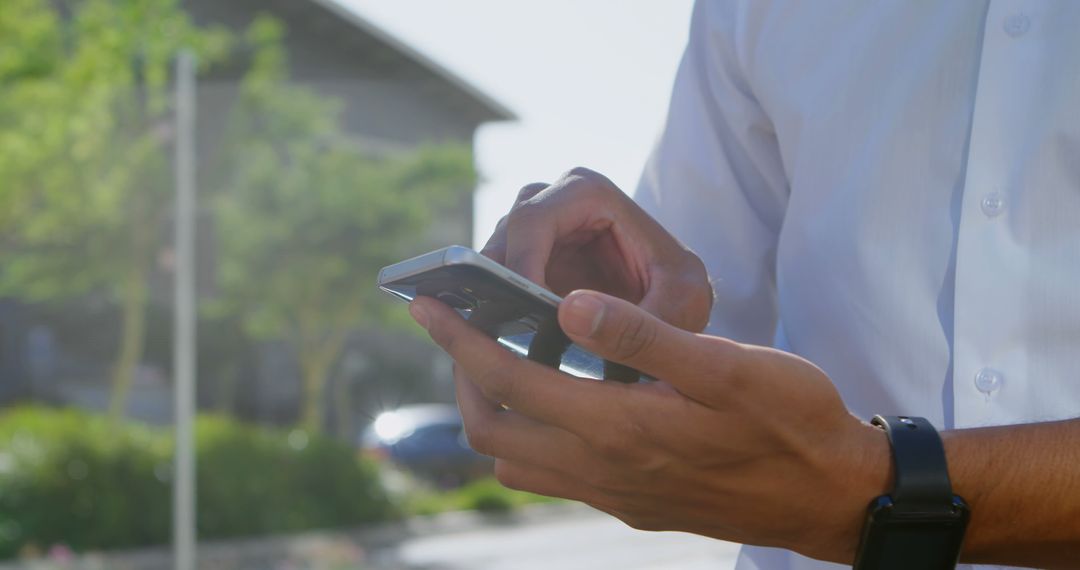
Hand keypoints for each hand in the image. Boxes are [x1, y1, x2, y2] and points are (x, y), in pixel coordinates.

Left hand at [408, 290, 892, 563]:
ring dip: (492, 409)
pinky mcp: (632, 504)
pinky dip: (530, 436)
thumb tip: (567, 305)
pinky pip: (552, 476)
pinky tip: (557, 403)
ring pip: (517, 458)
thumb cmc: (791, 421)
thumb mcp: (727, 367)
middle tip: (459, 331)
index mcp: (618, 427)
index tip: (428, 306)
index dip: (460, 341)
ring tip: (498, 360)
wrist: (832, 496)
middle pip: (493, 428)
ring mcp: (615, 494)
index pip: (507, 381)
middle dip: (461, 378)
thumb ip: (643, 336)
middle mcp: (603, 469)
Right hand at [483, 167, 711, 331]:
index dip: (519, 264)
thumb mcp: (682, 303)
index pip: (533, 220)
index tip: (520, 312)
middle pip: (502, 237)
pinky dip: (491, 312)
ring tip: (497, 348)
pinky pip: (489, 283)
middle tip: (499, 336)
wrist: (673, 313)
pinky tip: (499, 350)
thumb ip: (642, 317)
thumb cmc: (683, 296)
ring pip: (489, 260)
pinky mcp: (520, 264)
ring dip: (490, 301)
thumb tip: (572, 315)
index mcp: (589, 192)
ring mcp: (532, 232)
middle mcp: (552, 201)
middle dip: (496, 286)